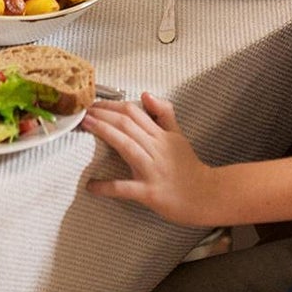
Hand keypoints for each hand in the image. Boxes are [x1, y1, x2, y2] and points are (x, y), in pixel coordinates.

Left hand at [83, 93, 221, 225]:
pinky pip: (126, 188)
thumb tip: (146, 93)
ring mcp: (153, 170)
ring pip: (126, 146)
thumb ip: (164, 114)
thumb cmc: (190, 169)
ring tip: (84, 126)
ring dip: (103, 133)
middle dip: (102, 114)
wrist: (210, 198)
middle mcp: (156, 149)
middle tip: (82, 111)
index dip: (110, 105)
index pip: (132, 111)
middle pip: (126, 124)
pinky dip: (107, 187)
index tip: (93, 103)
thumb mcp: (179, 136)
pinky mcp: (150, 192)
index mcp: (160, 135)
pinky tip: (91, 186)